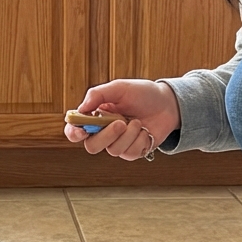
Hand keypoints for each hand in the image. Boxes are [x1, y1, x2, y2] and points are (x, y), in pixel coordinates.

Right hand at [63, 79, 180, 160]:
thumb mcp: (119, 88)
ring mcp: (118, 143)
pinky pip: (129, 154)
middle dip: (106, 136)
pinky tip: (145, 130)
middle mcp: (104, 132)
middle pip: (92, 146)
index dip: (73, 133)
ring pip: (113, 150)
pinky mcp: (132, 151)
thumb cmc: (142, 93)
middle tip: (121, 122)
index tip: (81, 131)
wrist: (168, 104)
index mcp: (95, 116)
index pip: (75, 130)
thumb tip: (80, 109)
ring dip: (128, 135)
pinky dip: (139, 140)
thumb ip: (97, 95)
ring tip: (138, 121)